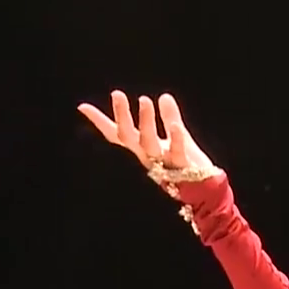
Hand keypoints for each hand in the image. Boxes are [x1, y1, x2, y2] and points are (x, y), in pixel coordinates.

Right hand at [77, 91, 216, 172]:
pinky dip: (176, 139)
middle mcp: (148, 157)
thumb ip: (169, 118)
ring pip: (149, 144)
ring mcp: (163, 164)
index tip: (83, 107)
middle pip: (128, 138)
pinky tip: (176, 125)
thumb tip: (164, 96)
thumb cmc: (187, 165)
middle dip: (122, 117)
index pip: (118, 134)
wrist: (206, 193)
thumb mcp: (176, 137)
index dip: (100, 122)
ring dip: (146, 122)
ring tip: (145, 100)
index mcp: (142, 149)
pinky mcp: (183, 168)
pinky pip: (177, 154)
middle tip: (117, 94)